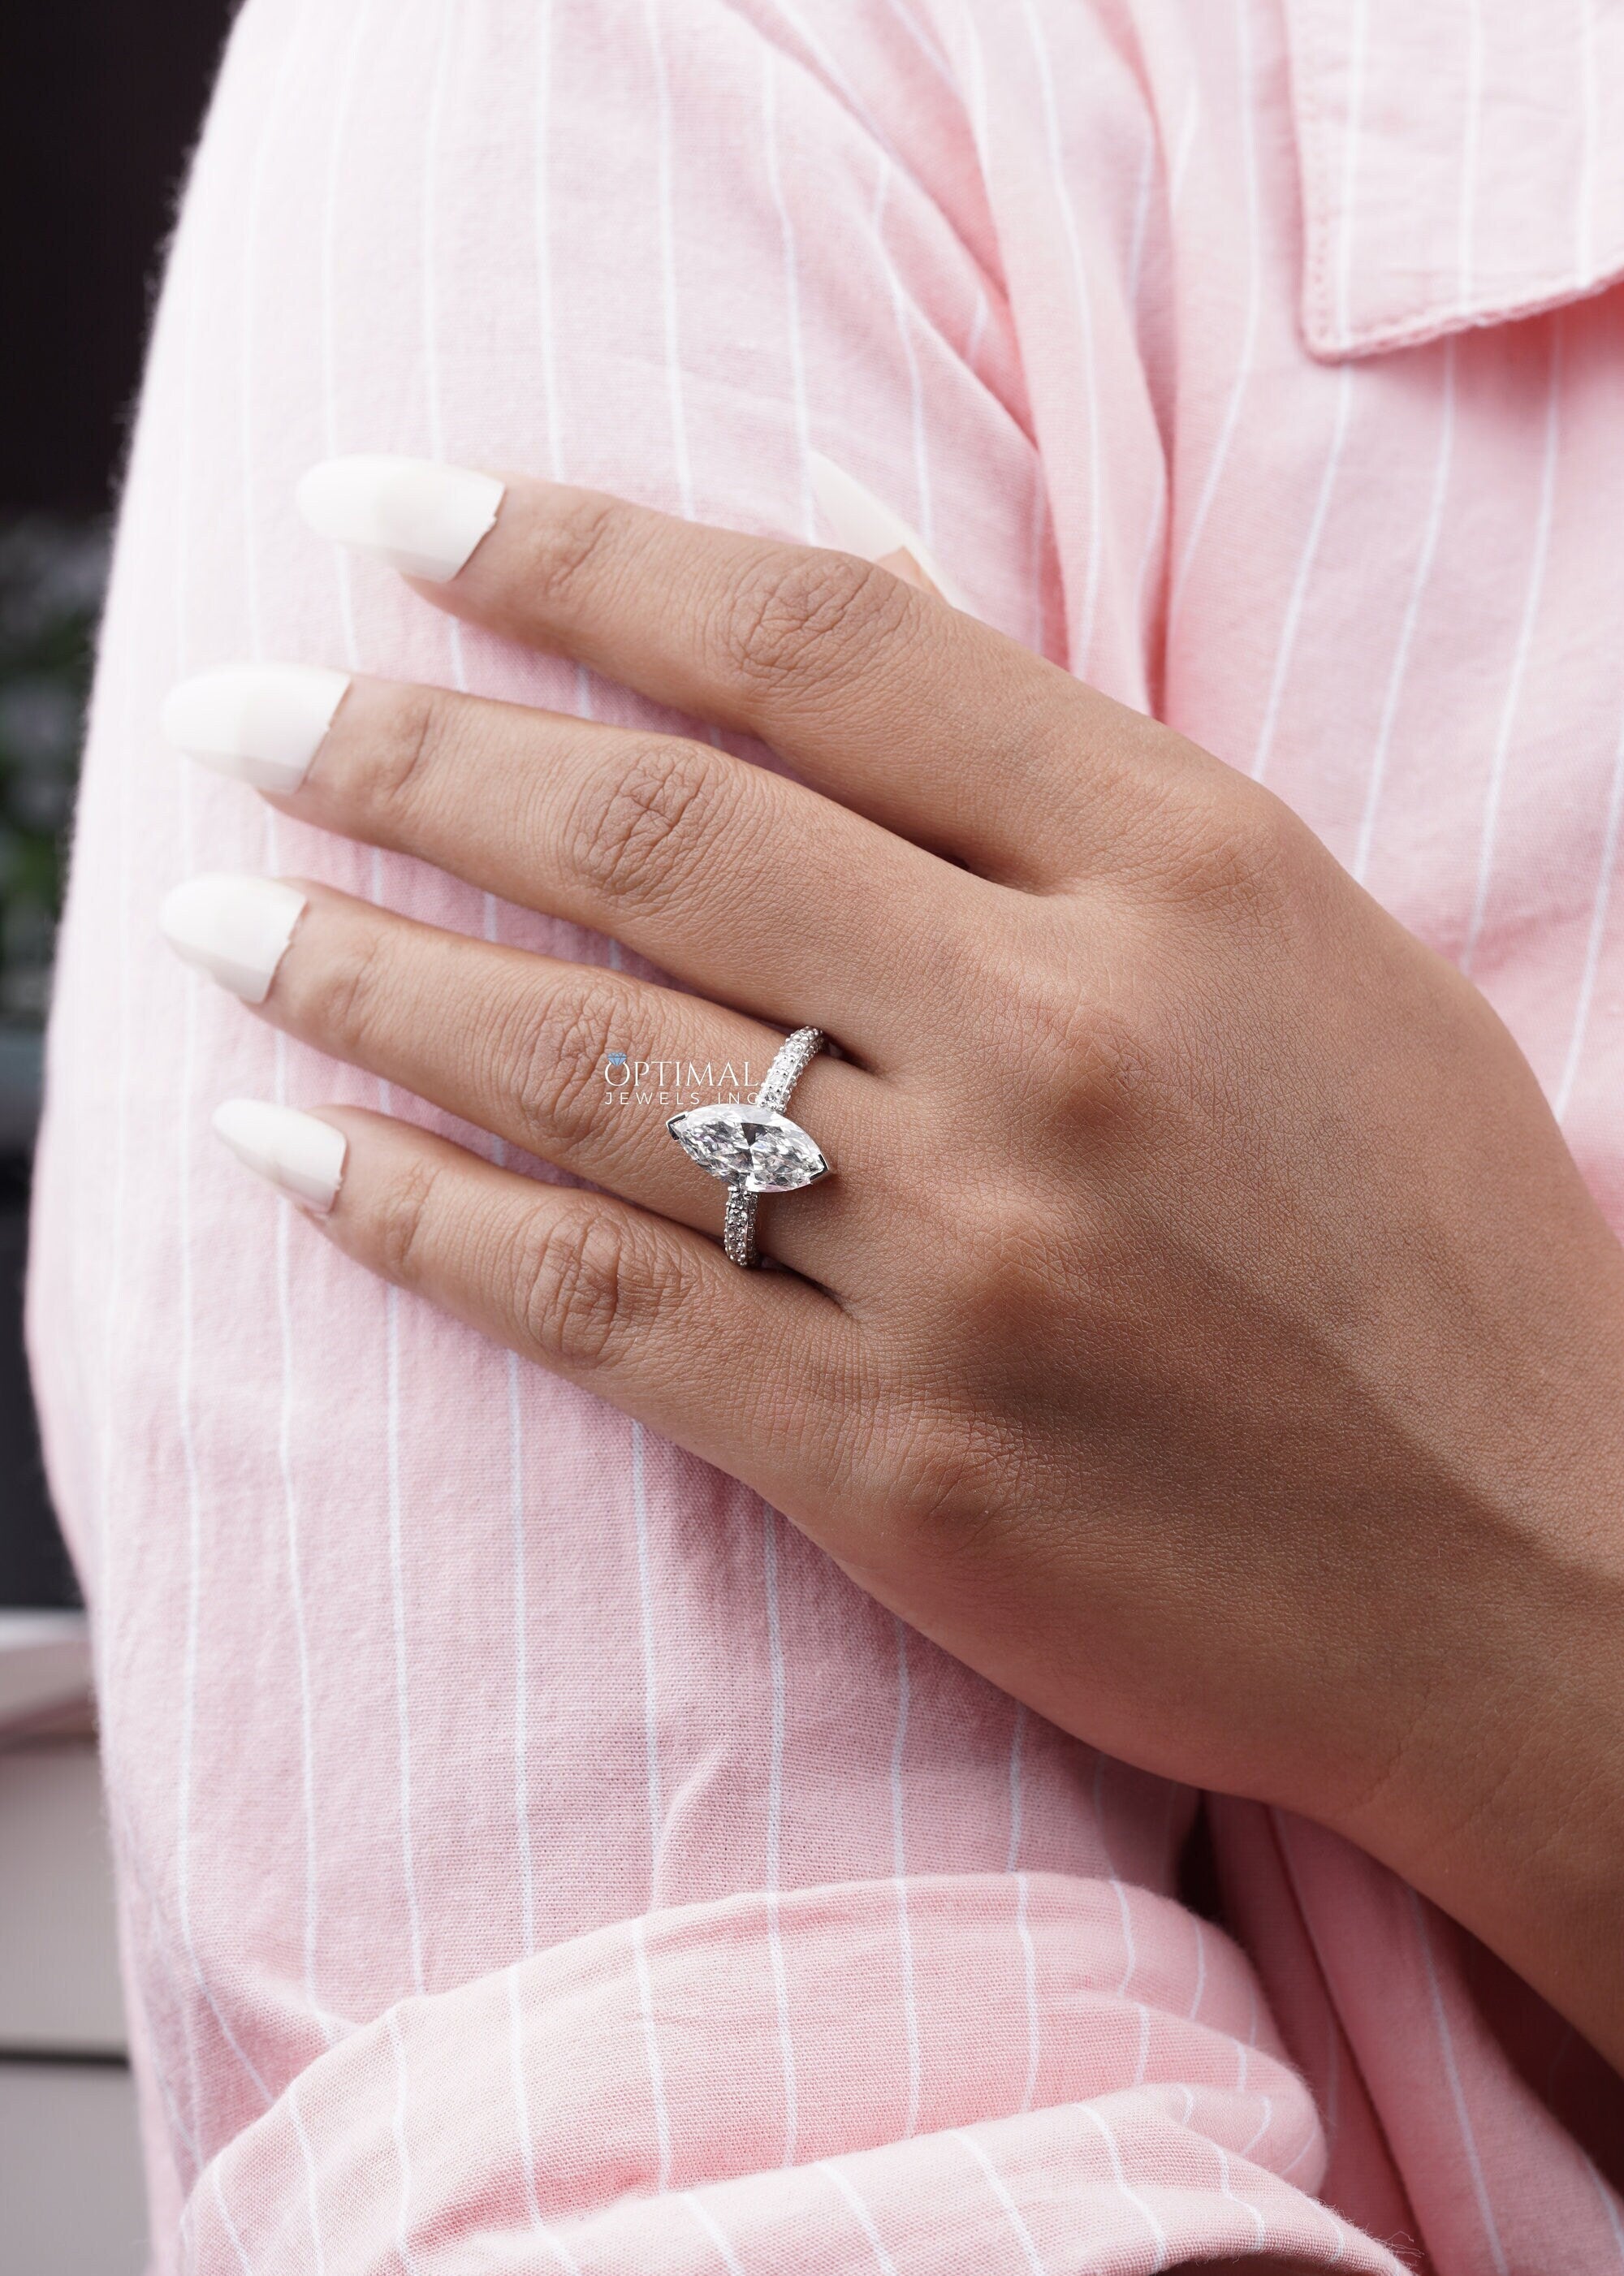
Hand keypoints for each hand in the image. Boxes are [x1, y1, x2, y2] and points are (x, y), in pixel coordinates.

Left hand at [162, 463, 1623, 2066]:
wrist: (1542, 1573)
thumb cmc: (1435, 1242)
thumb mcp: (1302, 939)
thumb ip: (1058, 752)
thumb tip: (842, 540)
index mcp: (1188, 872)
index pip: (816, 641)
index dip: (568, 553)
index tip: (386, 510)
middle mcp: (1064, 1044)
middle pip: (653, 838)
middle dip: (399, 753)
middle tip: (234, 714)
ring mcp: (972, 1268)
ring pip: (581, 1067)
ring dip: (357, 975)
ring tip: (213, 918)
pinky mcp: (895, 1467)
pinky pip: (595, 1308)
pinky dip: (413, 1220)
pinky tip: (287, 1154)